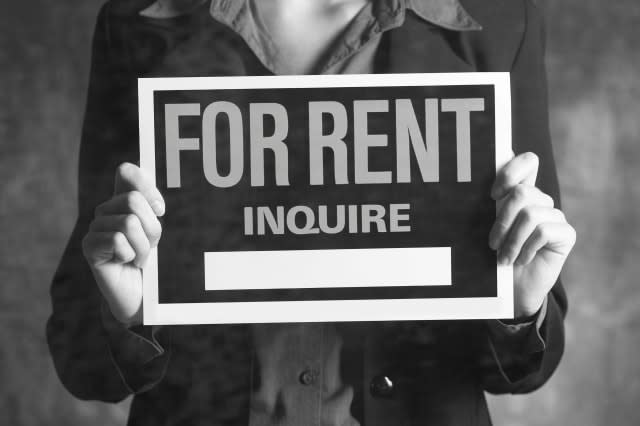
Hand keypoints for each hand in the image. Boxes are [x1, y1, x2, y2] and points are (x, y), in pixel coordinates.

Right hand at [82, 163, 164, 326]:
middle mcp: (105, 209)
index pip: (127, 172)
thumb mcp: (157, 231)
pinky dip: (130, 255)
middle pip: (134, 200)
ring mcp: (94, 227)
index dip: (147, 186)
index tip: (160, 209)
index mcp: (123, 200)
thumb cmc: (152, 261)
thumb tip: (148, 192)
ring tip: (139, 258)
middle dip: (151, 228)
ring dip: (143, 247)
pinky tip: (126, 263)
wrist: (141, 295)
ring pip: (129, 223)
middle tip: (149, 245)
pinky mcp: (89, 246)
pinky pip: (117, 240)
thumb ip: (152, 205)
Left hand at [489, 152, 575, 318]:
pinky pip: (544, 231)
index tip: (492, 195)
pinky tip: (521, 260)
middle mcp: (539, 200)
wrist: (508, 292)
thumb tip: (468, 175)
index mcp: (519, 192)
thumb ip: (484, 204)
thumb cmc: (492, 257)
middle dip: (502, 220)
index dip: (511, 171)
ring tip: (503, 258)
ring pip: (531, 214)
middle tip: (492, 243)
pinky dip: (527, 249)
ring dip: (512, 240)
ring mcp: (554, 216)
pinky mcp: (566, 234)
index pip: (527, 161)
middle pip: (522, 192)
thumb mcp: (483, 228)